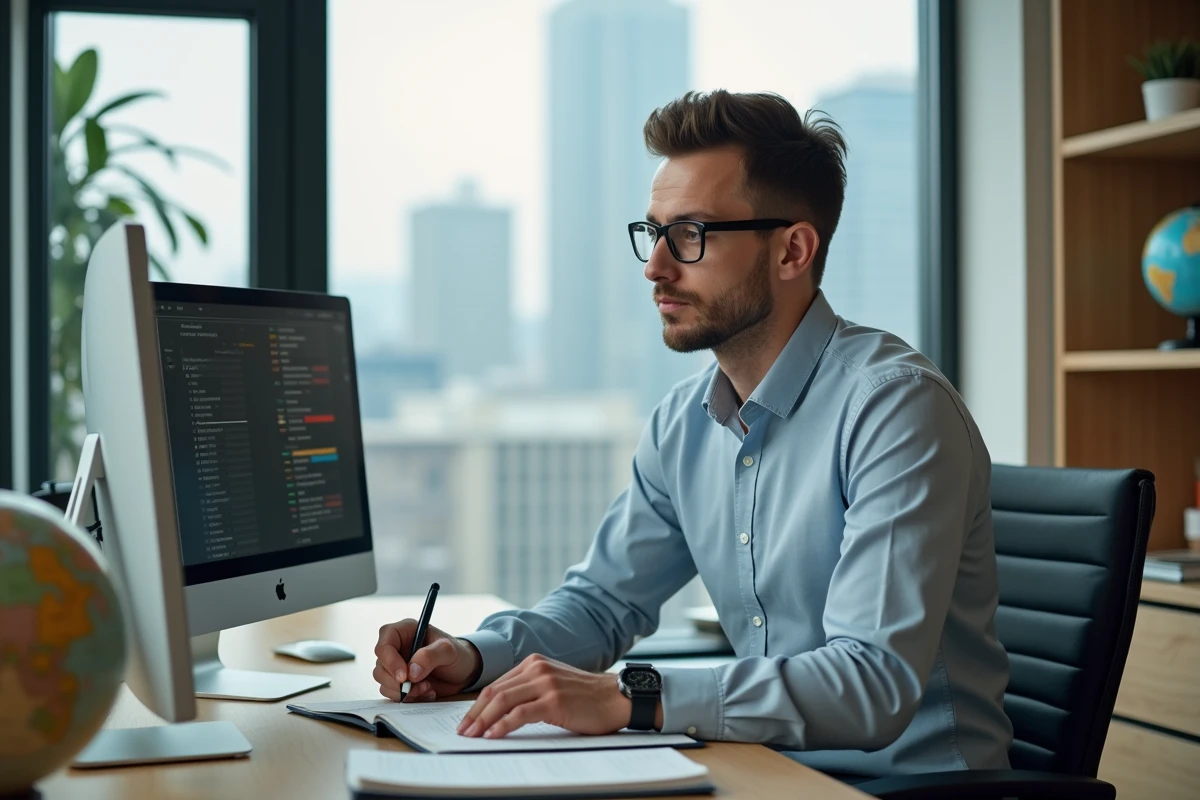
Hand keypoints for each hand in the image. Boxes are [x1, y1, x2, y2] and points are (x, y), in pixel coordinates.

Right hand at [373, 619, 481, 701]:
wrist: (464, 672)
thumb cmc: (457, 654)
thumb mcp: (448, 650)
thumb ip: (430, 656)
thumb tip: (411, 672)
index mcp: (404, 631)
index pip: (384, 644)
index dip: (390, 661)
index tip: (404, 676)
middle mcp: (397, 648)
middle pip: (381, 668)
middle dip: (399, 682)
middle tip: (421, 686)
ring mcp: (396, 666)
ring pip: (384, 683)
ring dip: (405, 692)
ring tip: (428, 688)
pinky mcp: (399, 683)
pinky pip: (394, 695)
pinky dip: (410, 698)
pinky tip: (427, 693)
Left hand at [455, 654, 633, 738]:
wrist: (617, 697)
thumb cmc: (587, 697)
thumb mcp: (555, 684)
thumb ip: (530, 689)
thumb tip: (501, 710)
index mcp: (535, 663)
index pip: (497, 684)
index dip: (478, 704)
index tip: (468, 721)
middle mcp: (537, 668)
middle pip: (495, 691)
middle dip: (474, 713)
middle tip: (463, 731)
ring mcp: (545, 683)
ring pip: (502, 701)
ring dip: (483, 720)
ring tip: (472, 736)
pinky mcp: (554, 701)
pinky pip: (519, 714)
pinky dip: (502, 725)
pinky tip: (493, 735)